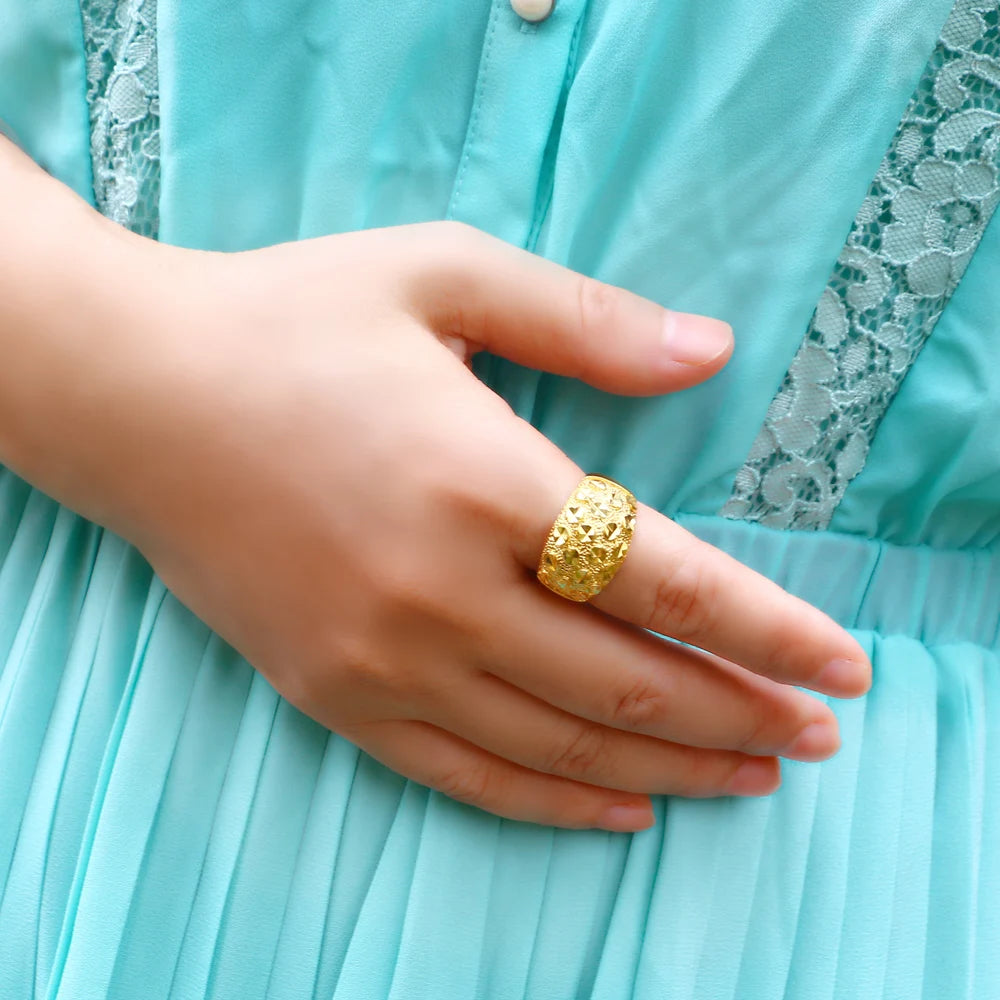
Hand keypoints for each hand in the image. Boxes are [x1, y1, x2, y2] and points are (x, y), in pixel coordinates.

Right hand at [16, 217, 870, 831]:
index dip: (770, 629)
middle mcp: (437, 588)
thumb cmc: (290, 321)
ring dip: (670, 768)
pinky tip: (619, 812)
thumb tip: (710, 351)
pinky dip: (553, 802)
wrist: (135, 394)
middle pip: (630, 679)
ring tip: (750, 776)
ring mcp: (380, 656)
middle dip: (742, 711)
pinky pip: (463, 774)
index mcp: (479, 476)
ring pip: (560, 742)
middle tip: (820, 735)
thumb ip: (585, 320)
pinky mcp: (333, 694)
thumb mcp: (441, 274)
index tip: (843, 665)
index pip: (667, 578)